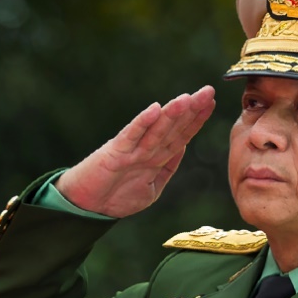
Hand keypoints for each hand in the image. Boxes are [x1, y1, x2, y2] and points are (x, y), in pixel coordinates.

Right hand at [55, 86, 215, 217]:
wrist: (86, 207)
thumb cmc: (116, 197)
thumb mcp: (152, 188)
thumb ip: (167, 167)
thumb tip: (183, 146)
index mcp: (157, 158)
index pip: (181, 135)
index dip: (196, 119)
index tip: (211, 102)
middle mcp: (146, 150)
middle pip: (173, 127)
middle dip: (191, 110)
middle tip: (207, 91)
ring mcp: (131, 149)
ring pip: (156, 129)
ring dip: (172, 114)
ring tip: (187, 98)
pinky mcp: (115, 152)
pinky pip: (131, 136)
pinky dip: (143, 123)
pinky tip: (155, 109)